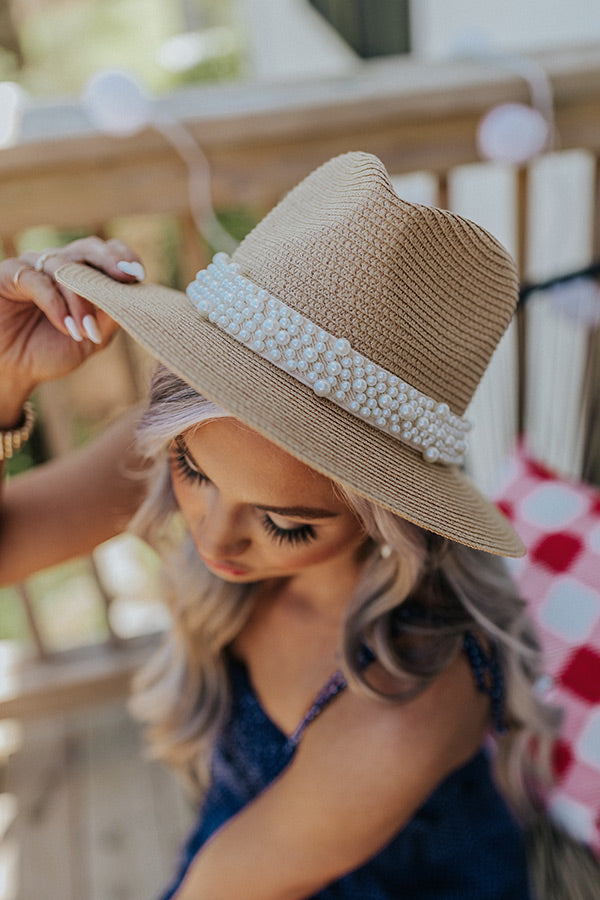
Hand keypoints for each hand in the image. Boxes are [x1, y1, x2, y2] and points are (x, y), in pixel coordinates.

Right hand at [0, 237, 144, 425]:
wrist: (14, 370)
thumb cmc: (51, 351)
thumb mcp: (92, 339)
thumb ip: (111, 318)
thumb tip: (135, 299)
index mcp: (80, 274)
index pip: (106, 252)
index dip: (123, 257)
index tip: (139, 275)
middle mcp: (57, 264)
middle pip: (88, 248)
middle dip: (110, 261)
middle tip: (128, 277)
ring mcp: (32, 266)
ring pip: (64, 268)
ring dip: (81, 301)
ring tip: (88, 332)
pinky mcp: (9, 275)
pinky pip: (35, 280)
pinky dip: (56, 304)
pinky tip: (68, 327)